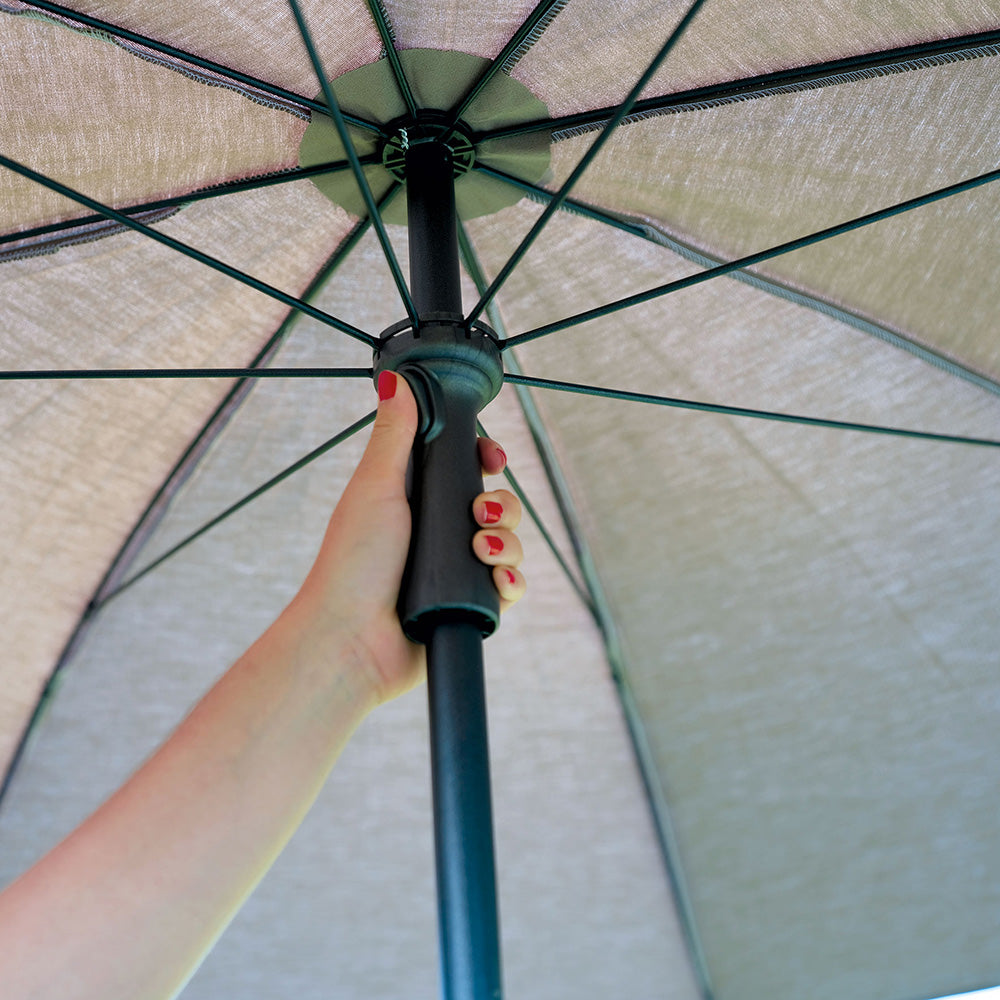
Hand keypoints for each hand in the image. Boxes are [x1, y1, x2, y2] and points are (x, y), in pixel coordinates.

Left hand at [290, 371, 524, 704]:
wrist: (352, 640)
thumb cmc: (353, 563)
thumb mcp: (376, 488)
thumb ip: (394, 435)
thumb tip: (395, 381)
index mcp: (416, 499)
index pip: (465, 467)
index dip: (485, 458)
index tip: (491, 457)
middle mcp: (438, 532)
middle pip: (496, 502)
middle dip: (502, 503)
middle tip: (479, 511)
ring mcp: (455, 570)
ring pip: (509, 543)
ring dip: (507, 542)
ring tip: (481, 552)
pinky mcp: (469, 606)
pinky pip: (511, 586)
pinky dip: (511, 581)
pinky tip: (498, 582)